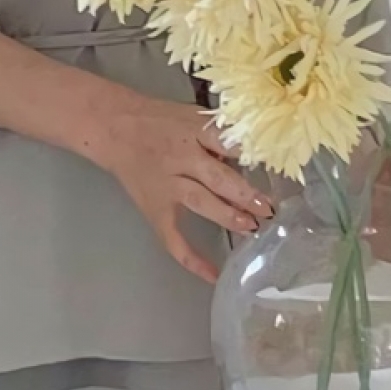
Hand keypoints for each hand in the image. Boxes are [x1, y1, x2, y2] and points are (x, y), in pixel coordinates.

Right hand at [103, 101, 273, 284]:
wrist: (115, 128)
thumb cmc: (159, 120)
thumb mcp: (191, 115)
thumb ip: (218, 134)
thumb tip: (251, 155)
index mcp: (192, 132)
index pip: (226, 144)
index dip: (250, 157)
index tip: (275, 169)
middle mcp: (180, 160)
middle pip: (217, 178)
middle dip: (245, 194)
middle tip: (269, 208)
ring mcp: (167, 187)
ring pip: (200, 202)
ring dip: (228, 216)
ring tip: (253, 227)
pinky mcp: (155, 210)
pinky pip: (172, 238)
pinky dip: (191, 258)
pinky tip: (213, 274)